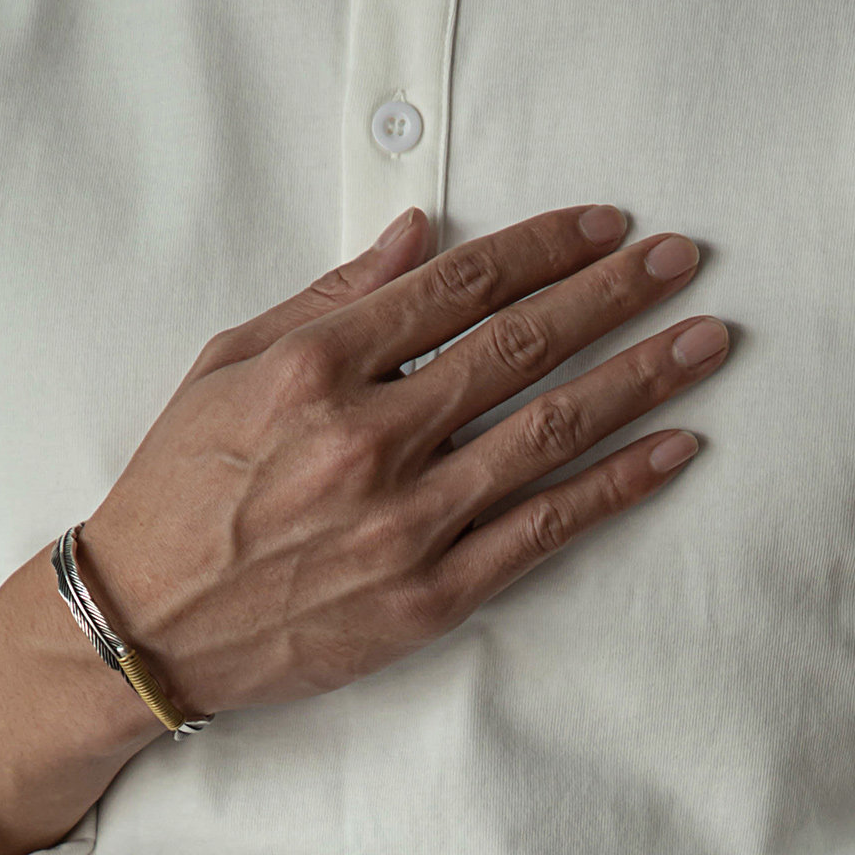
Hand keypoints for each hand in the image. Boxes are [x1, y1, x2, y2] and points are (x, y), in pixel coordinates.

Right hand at [70, 198, 729, 718]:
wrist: (145, 628)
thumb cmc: (178, 490)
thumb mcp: (227, 365)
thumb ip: (329, 299)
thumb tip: (417, 234)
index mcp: (317, 369)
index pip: (461, 286)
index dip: (546, 247)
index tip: (607, 226)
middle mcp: (371, 438)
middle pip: (523, 345)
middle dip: (615, 295)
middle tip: (684, 259)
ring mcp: (408, 521)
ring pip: (552, 430)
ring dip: (642, 378)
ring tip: (709, 339)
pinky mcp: (430, 594)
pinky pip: (545, 528)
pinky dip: (618, 485)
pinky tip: (676, 448)